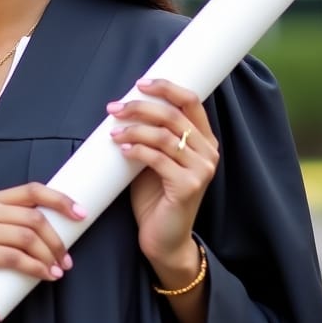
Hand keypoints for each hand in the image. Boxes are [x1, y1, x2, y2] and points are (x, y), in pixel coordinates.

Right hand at [0, 182, 85, 322]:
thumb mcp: (0, 237)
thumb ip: (22, 227)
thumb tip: (65, 229)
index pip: (32, 190)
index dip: (60, 200)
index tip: (81, 214)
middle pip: (32, 218)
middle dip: (56, 240)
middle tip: (67, 260)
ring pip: (26, 238)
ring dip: (49, 256)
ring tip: (58, 270)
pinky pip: (14, 257)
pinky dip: (35, 268)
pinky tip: (46, 275)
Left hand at [108, 78, 218, 281]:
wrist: (163, 238)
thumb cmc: (156, 196)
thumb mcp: (154, 159)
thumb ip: (151, 135)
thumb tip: (124, 107)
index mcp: (204, 140)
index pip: (192, 101)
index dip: (166, 88)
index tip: (140, 83)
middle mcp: (208, 152)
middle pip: (174, 115)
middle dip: (141, 107)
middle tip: (115, 108)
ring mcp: (201, 170)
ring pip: (165, 136)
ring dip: (134, 130)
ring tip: (113, 132)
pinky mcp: (188, 186)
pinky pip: (158, 159)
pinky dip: (137, 151)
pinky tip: (122, 150)